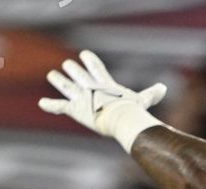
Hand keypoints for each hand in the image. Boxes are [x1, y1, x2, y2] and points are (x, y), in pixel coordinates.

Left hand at [38, 50, 165, 144]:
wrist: (120, 117)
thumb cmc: (132, 110)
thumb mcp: (142, 100)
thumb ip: (151, 94)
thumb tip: (164, 88)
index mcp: (105, 84)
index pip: (96, 68)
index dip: (90, 60)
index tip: (84, 54)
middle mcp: (91, 87)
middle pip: (78, 74)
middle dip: (72, 69)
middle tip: (67, 65)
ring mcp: (81, 97)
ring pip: (66, 85)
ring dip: (58, 80)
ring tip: (52, 74)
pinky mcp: (74, 109)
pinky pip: (59, 106)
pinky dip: (50, 105)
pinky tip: (41, 103)